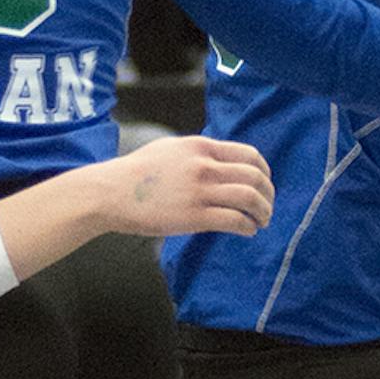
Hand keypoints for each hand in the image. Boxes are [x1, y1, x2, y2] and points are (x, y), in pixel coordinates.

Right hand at [92, 134, 274, 237]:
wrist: (111, 192)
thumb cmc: (137, 172)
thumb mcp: (170, 148)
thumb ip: (198, 152)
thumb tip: (222, 161)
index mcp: (200, 147)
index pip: (249, 155)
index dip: (264, 172)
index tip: (264, 184)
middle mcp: (204, 166)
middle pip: (254, 177)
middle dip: (268, 195)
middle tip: (267, 207)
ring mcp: (199, 192)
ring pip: (249, 199)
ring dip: (263, 212)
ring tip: (261, 221)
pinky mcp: (194, 216)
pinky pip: (234, 221)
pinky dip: (248, 227)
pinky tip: (247, 231)